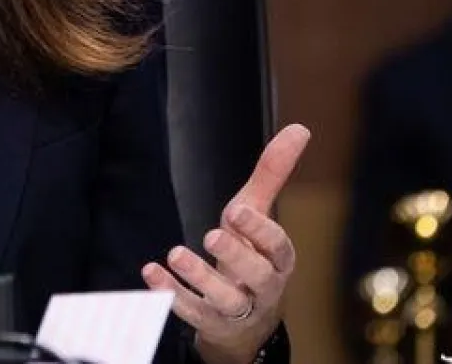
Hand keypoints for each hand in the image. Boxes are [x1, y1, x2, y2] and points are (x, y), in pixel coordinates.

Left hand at [141, 123, 310, 363]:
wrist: (246, 317)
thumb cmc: (251, 252)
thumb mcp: (256, 212)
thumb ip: (272, 173)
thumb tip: (299, 128)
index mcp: (278, 258)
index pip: (277, 246)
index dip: (259, 230)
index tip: (236, 210)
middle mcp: (264, 286)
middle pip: (257, 275)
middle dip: (235, 255)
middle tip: (211, 235)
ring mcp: (238, 308)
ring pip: (225, 299)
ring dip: (200, 277)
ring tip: (176, 253)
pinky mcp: (211, 323)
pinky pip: (192, 312)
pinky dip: (171, 294)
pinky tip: (152, 273)